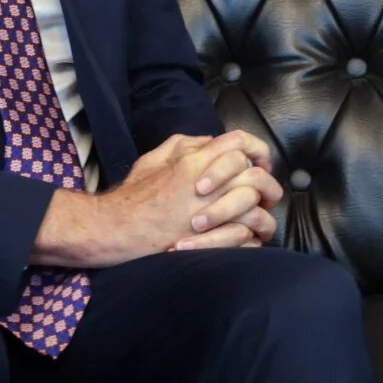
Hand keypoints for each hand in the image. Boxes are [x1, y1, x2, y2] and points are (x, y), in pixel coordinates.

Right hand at [89, 131, 263, 262]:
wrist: (114, 230)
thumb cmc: (131, 197)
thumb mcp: (154, 159)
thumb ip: (184, 145)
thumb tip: (211, 141)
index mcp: (194, 160)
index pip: (240, 143)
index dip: (257, 151)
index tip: (261, 165)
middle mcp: (206, 183)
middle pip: (256, 176)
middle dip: (267, 188)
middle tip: (266, 199)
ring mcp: (209, 214)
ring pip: (256, 210)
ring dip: (261, 217)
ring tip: (259, 223)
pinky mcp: (209, 242)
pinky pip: (247, 240)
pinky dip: (251, 241)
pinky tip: (247, 241)